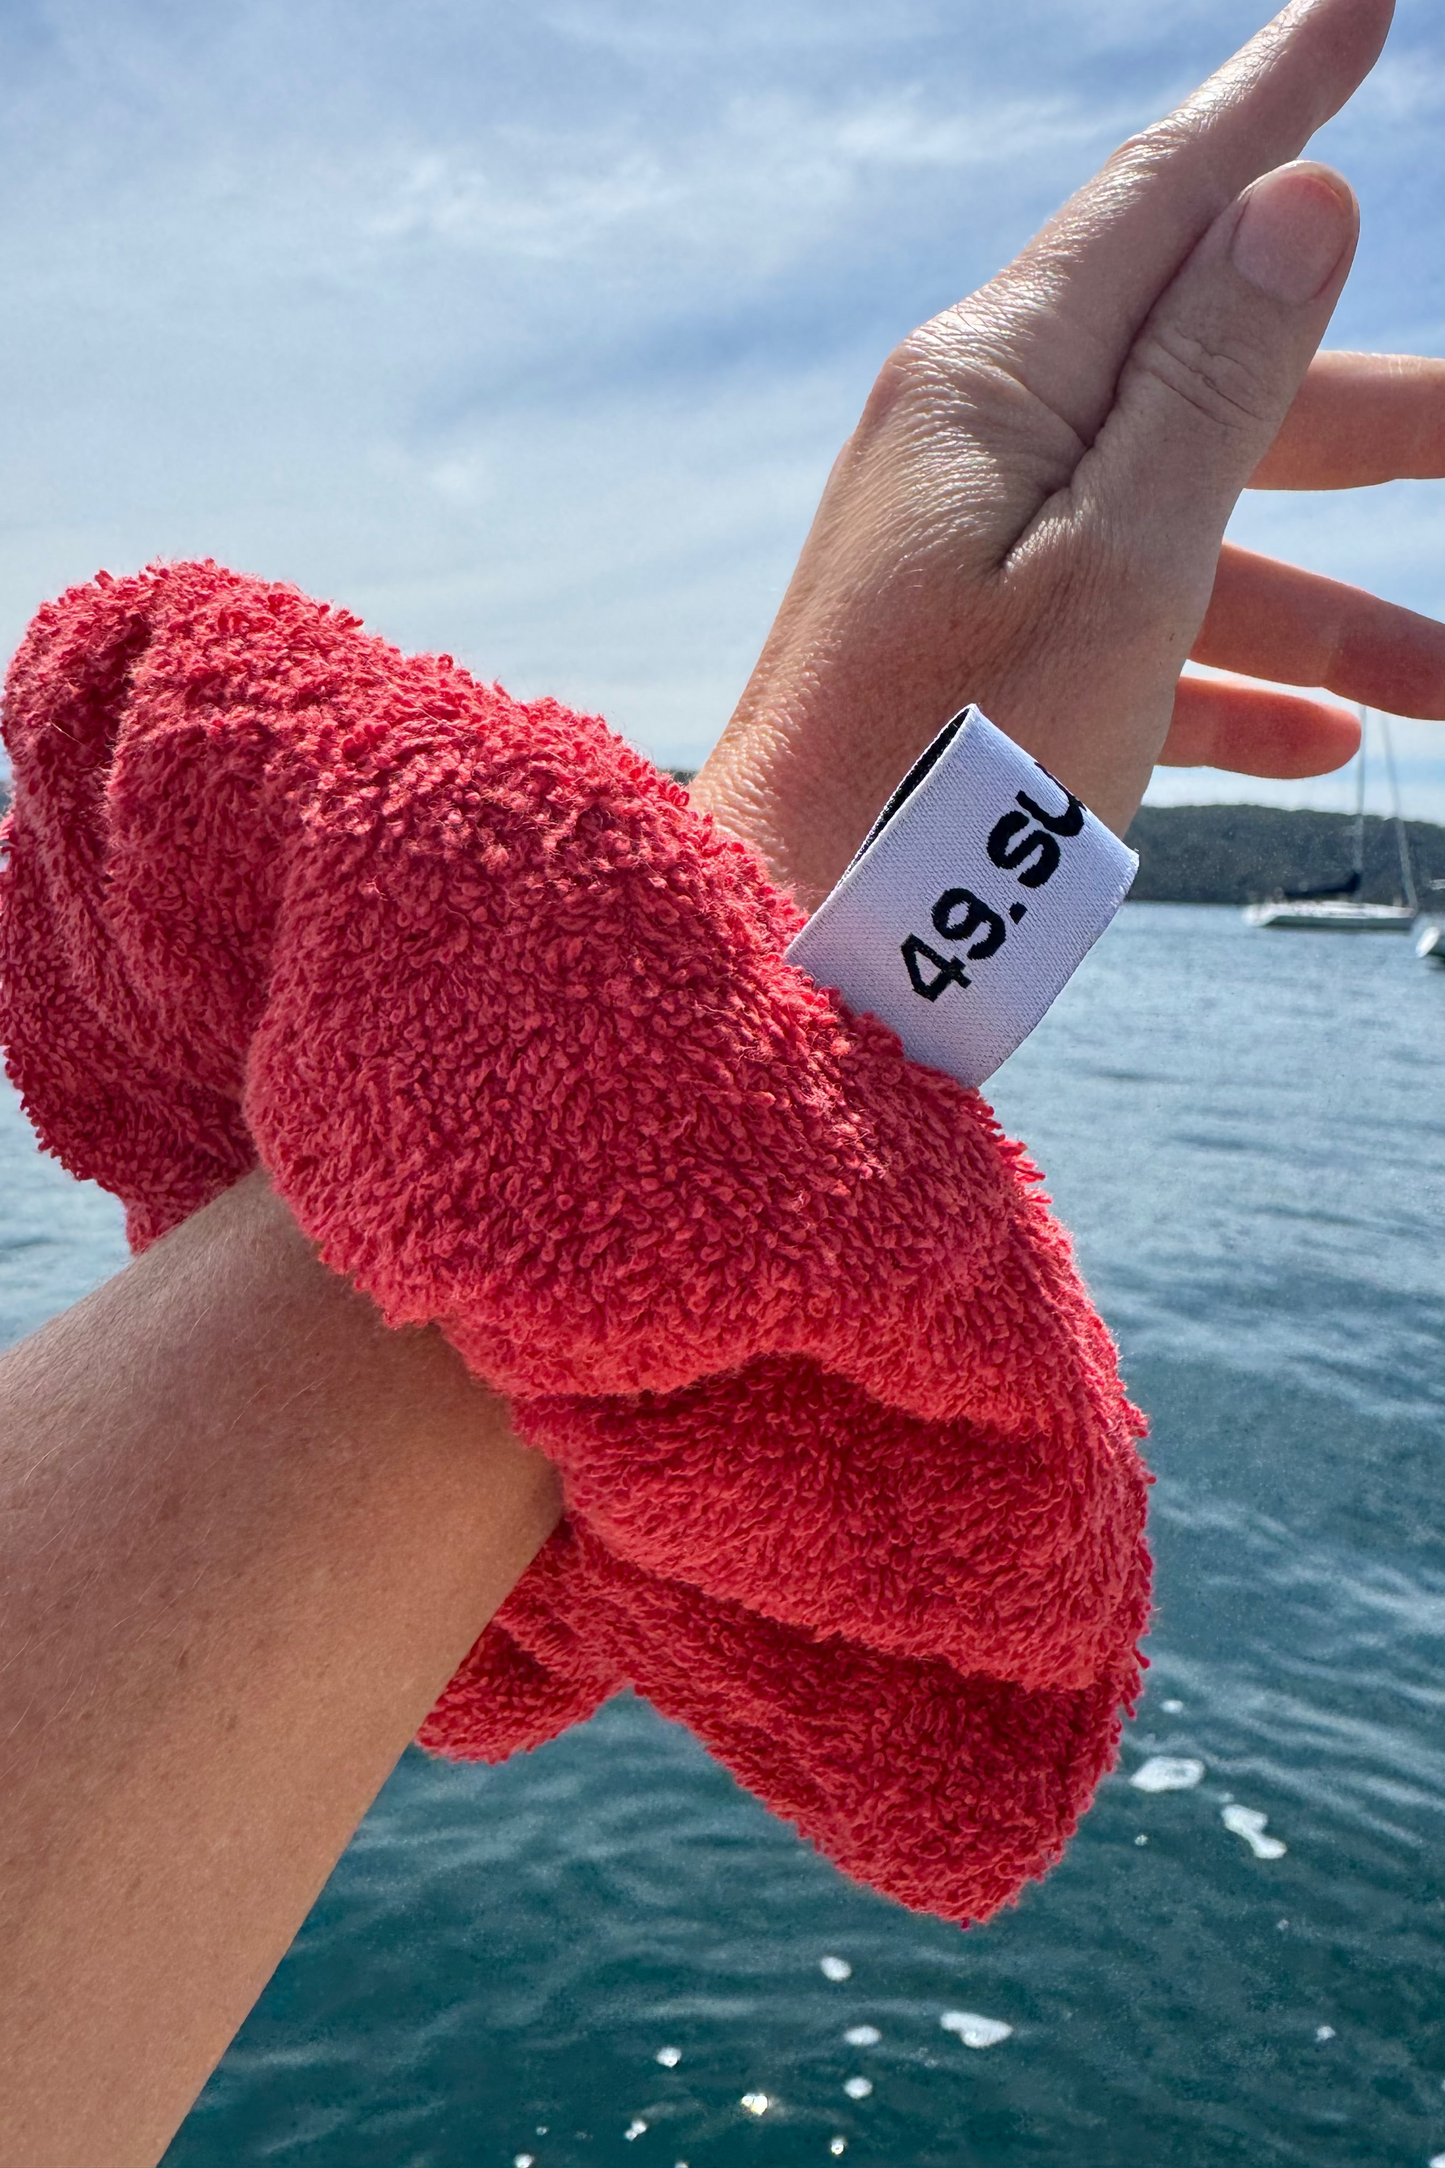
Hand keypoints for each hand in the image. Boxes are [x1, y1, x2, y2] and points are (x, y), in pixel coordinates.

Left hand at [692, 0, 1444, 905]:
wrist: (803, 943)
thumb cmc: (950, 772)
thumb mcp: (1119, 570)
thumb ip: (1212, 386)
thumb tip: (1292, 201)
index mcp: (999, 381)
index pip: (1169, 193)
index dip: (1278, 96)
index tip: (1360, 3)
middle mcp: (981, 443)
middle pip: (1222, 385)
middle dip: (1384, 422)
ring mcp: (977, 554)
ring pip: (1198, 538)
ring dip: (1337, 617)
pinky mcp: (979, 662)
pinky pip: (1134, 639)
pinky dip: (1229, 686)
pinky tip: (1328, 747)